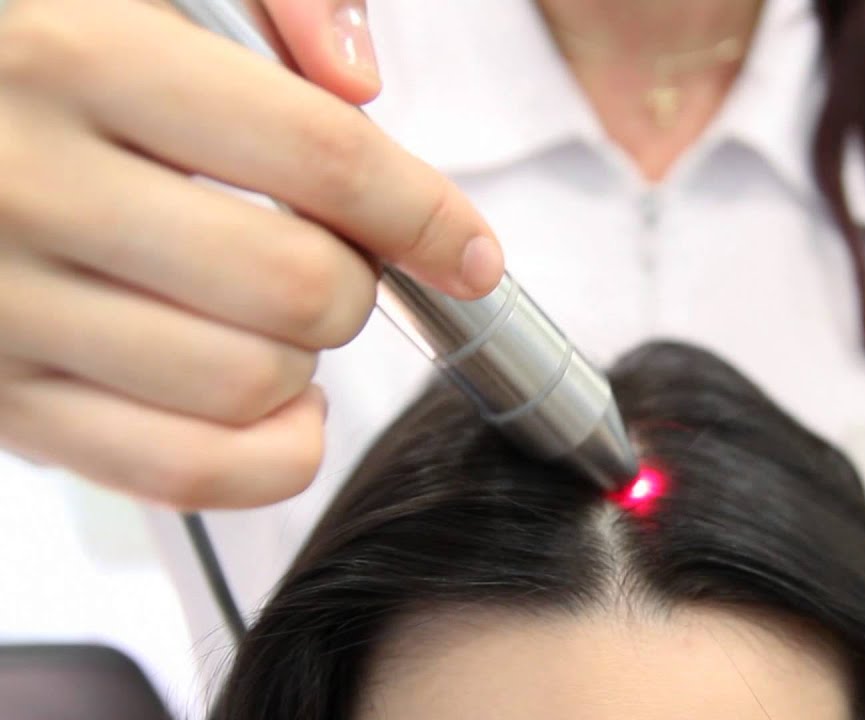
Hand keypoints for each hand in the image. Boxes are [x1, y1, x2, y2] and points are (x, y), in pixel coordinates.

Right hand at [0, 0, 503, 508]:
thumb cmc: (40, 50)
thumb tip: (360, 83)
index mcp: (76, 52)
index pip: (320, 156)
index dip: (424, 213)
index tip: (467, 250)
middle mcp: (26, 184)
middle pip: (297, 287)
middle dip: (357, 283)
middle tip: (332, 257)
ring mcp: (1, 307)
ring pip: (252, 385)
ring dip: (307, 361)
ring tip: (274, 314)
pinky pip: (183, 471)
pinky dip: (270, 455)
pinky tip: (274, 401)